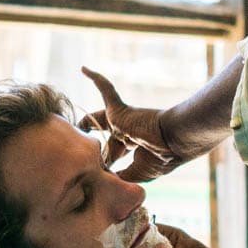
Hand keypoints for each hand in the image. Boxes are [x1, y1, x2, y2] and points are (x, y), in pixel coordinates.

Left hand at [77, 67, 187, 182]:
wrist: (174, 140)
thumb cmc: (160, 157)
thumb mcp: (137, 173)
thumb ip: (120, 176)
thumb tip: (104, 178)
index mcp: (134, 144)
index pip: (114, 153)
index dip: (106, 162)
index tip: (99, 173)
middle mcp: (127, 131)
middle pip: (105, 138)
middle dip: (95, 146)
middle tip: (80, 148)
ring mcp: (122, 119)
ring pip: (99, 117)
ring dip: (86, 121)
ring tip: (74, 124)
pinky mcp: (119, 109)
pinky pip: (106, 90)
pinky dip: (96, 78)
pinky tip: (83, 69)